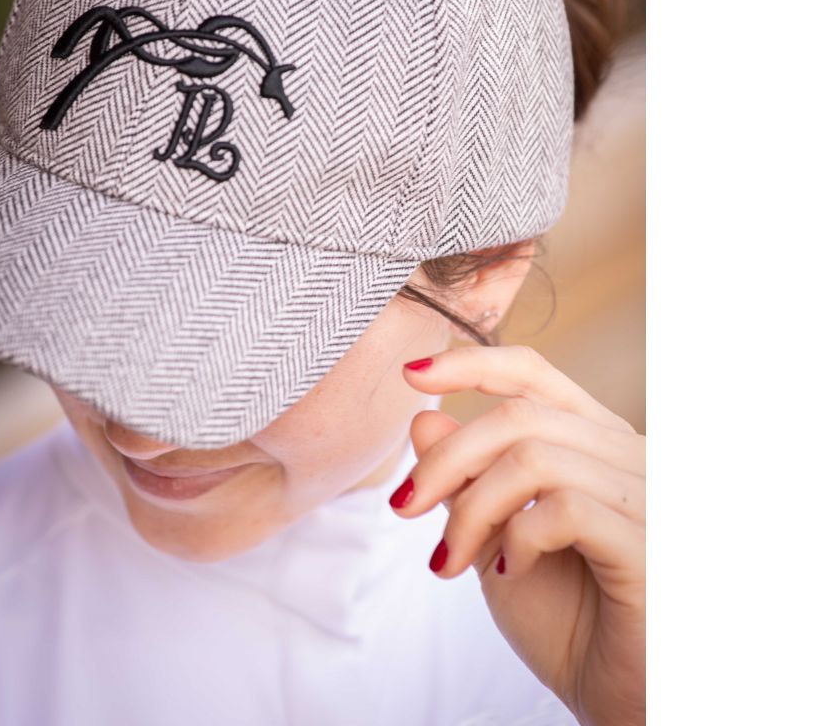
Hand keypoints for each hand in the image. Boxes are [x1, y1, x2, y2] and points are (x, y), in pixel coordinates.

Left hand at [390, 345, 644, 725]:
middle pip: (518, 417)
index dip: (470, 363)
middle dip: (446, 461)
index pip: (533, 373)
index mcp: (593, 441)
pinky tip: (510, 571)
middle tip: (405, 507)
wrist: (619, 702)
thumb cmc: (566, 619)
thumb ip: (467, 480)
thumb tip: (423, 419)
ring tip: (449, 560)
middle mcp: (628, 454)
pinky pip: (563, 508)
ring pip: (533, 458)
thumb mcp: (496, 539)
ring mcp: (647, 496)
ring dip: (470, 510)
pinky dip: (516, 536)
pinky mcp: (650, 544)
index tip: (409, 375)